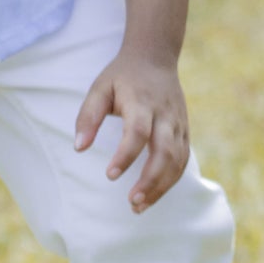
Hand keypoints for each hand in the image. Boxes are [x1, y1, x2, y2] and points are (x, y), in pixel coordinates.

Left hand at [75, 51, 190, 212]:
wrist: (155, 56)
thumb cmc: (122, 76)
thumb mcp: (99, 88)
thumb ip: (88, 117)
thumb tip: (79, 148)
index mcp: (142, 102)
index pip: (138, 132)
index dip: (126, 155)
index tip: (110, 175)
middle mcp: (165, 114)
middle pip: (165, 151)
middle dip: (150, 180)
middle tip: (131, 202)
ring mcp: (178, 123)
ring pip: (177, 160)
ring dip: (161, 186)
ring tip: (139, 206)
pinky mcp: (184, 130)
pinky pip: (183, 160)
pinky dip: (171, 180)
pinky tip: (154, 194)